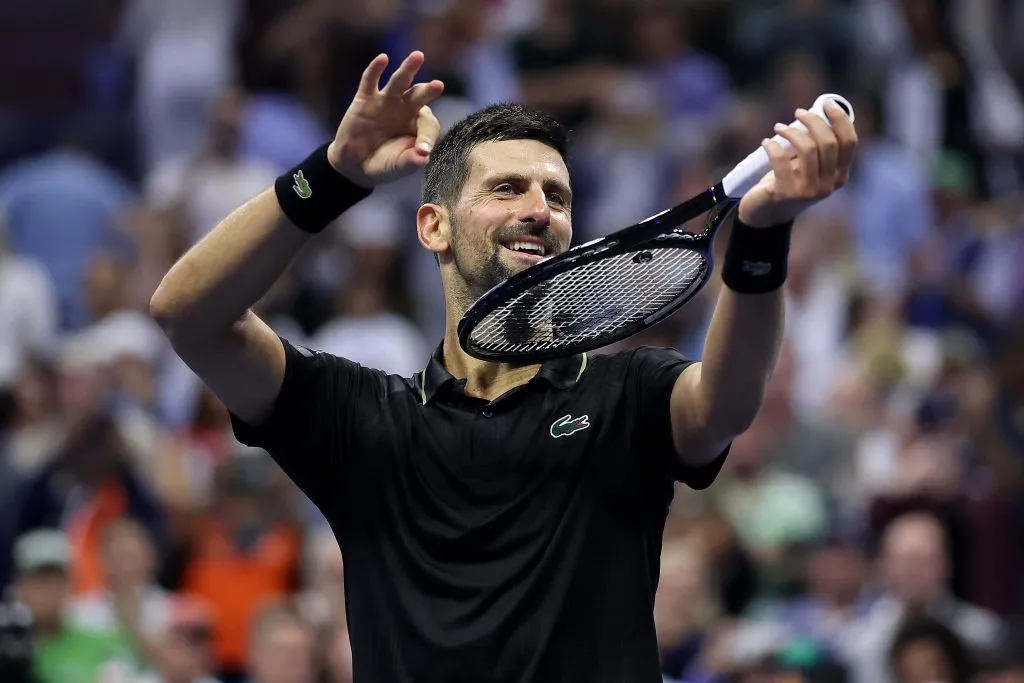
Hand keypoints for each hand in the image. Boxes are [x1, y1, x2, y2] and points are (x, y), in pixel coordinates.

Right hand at [327, 51, 443, 187]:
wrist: (355, 165)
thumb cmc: (383, 165)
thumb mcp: (399, 166)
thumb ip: (411, 161)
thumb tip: (423, 158)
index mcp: (418, 125)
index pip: (428, 124)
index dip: (426, 137)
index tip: (422, 151)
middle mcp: (405, 109)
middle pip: (419, 96)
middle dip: (428, 91)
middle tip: (438, 85)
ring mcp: (386, 102)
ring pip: (399, 82)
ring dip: (408, 69)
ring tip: (418, 56)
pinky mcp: (365, 99)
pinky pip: (370, 81)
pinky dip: (375, 69)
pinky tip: (383, 59)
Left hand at [738, 100, 857, 227]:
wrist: (766, 213)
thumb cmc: (788, 181)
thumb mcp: (809, 166)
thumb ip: (817, 147)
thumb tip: (816, 113)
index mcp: (840, 176)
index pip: (849, 143)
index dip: (840, 120)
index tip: (826, 104)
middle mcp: (829, 185)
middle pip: (828, 143)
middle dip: (814, 121)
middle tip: (798, 113)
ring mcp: (808, 191)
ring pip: (808, 149)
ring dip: (791, 132)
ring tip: (778, 127)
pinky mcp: (786, 193)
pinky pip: (781, 160)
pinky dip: (773, 146)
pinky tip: (766, 143)